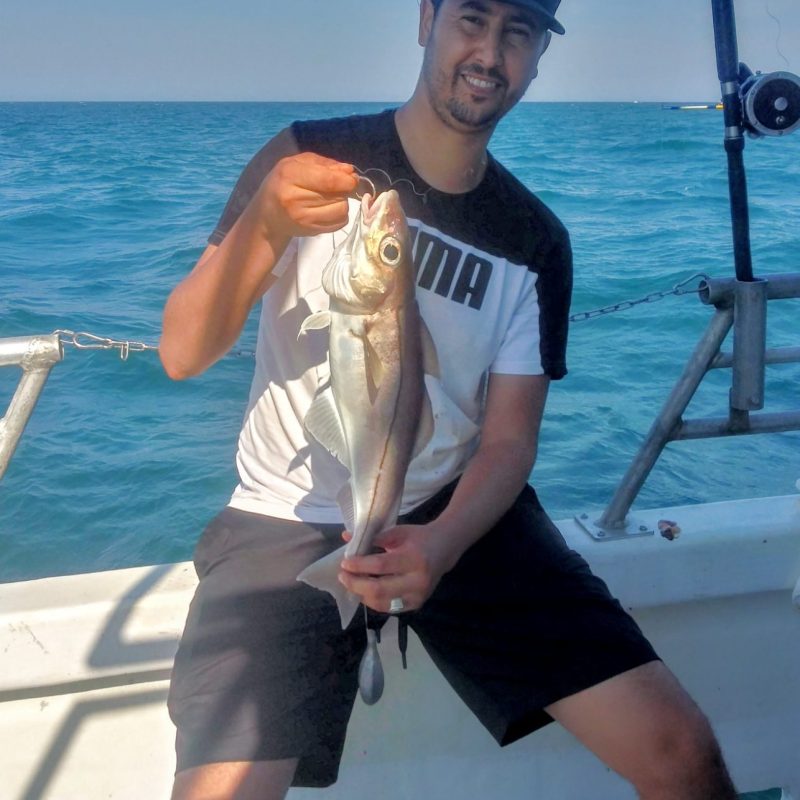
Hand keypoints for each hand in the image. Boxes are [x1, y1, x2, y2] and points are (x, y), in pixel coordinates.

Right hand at [254, 152, 357, 241]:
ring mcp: (303, 218)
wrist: (268, 214)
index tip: (352, 178)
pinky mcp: (311, 231)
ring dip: (342, 203)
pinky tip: (329, 210)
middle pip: (338, 196)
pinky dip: (340, 215)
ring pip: (341, 210)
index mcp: (290, 175)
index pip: (329, 180)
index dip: (346, 180)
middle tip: (337, 187)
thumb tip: (349, 171)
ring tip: (331, 198)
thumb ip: (325, 164)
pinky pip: (339, 223)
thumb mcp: (298, 163)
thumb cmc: (284, 182)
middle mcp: (295, 198)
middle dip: (344, 190)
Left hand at [338, 523, 455, 613]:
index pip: (380, 566)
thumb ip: (373, 537)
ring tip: (351, 584)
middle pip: (379, 589)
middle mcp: (418, 581)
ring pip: (382, 603)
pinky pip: (389, 608)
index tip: (344, 563)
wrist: (445, 549)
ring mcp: (418, 596)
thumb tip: (346, 538)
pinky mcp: (416, 604)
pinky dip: (373, 601)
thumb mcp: (398, 532)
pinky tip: (365, 591)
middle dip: (356, 584)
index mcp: (414, 558)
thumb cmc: (419, 538)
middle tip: (342, 576)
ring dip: (362, 595)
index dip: (359, 566)